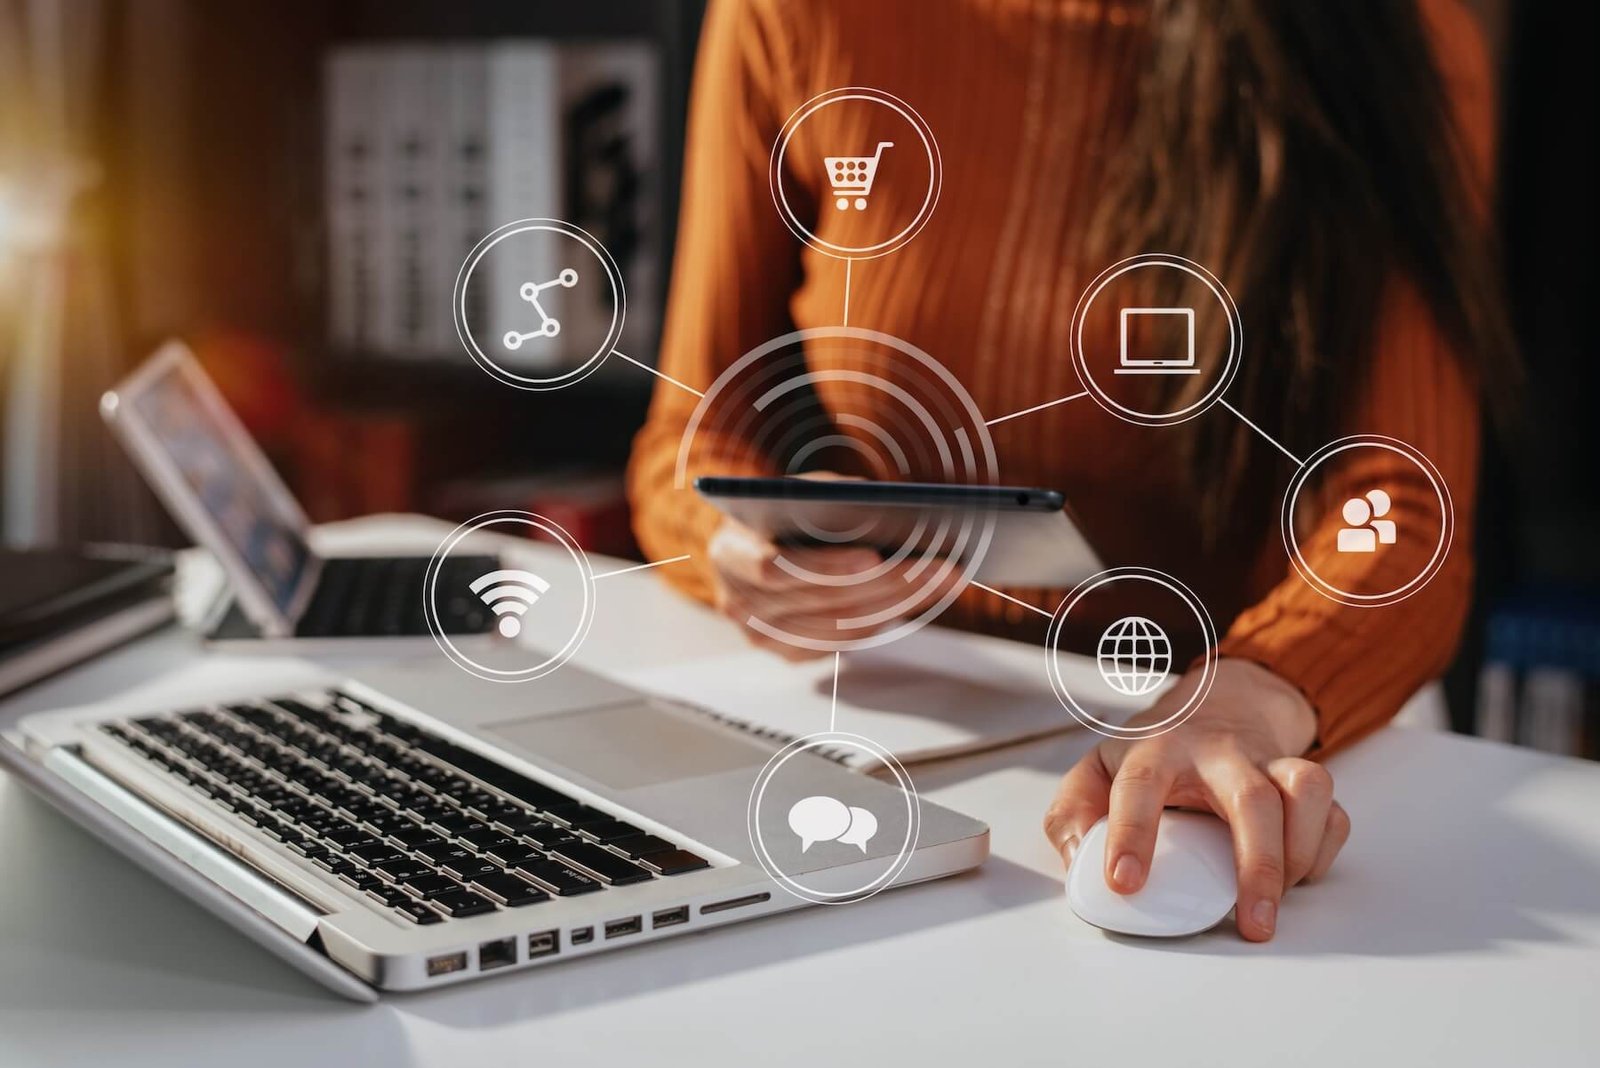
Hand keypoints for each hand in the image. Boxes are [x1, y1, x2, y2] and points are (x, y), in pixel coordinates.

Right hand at [705, 473, 960, 660]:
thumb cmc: (782, 511)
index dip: (825, 566)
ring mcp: (761, 635)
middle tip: (937, 566)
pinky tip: (916, 598)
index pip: (774, 568)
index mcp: (729, 553)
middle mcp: (738, 602)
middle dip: (885, 582)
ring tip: (941, 581)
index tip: (874, 555)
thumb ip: (830, 499)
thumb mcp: (800, 492)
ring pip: (838, 628)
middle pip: (819, 601)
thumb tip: (886, 510)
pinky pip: (842, 643)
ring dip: (896, 604)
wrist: (760, 541)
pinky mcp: (788, 653)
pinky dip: (882, 620)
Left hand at [1042, 659, 1349, 940]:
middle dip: (1257, 865)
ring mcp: (1267, 762)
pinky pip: (1332, 813)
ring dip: (1300, 852)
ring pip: (1307, 791)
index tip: (1125, 883)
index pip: (1139, 787)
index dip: (1130, 835)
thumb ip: (1072, 812)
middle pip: (1252, 799)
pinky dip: (1322, 851)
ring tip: (1276, 895)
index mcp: (1156, 751)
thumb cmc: (1156, 751)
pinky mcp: (1304, 779)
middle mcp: (1218, 753)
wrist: (1219, 702)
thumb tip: (1076, 859)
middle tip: (1252, 923)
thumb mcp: (1098, 769)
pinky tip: (1295, 873)